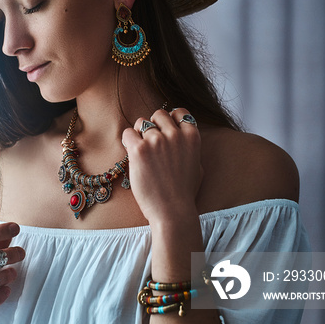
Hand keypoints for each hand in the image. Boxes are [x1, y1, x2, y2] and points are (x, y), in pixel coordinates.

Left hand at [121, 108, 202, 222]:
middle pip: (158, 115)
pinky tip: (131, 154)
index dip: (170, 119)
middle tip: (150, 143)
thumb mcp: (197, 165)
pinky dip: (127, 141)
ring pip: (141, 123)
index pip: (179, 112)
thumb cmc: (184, 193)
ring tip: (141, 152)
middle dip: (153, 126)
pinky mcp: (139, 150)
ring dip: (139, 134)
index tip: (164, 129)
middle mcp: (175, 135)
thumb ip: (189, 147)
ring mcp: (157, 141)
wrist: (172, 210)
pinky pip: (127, 133)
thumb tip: (181, 136)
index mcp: (192, 136)